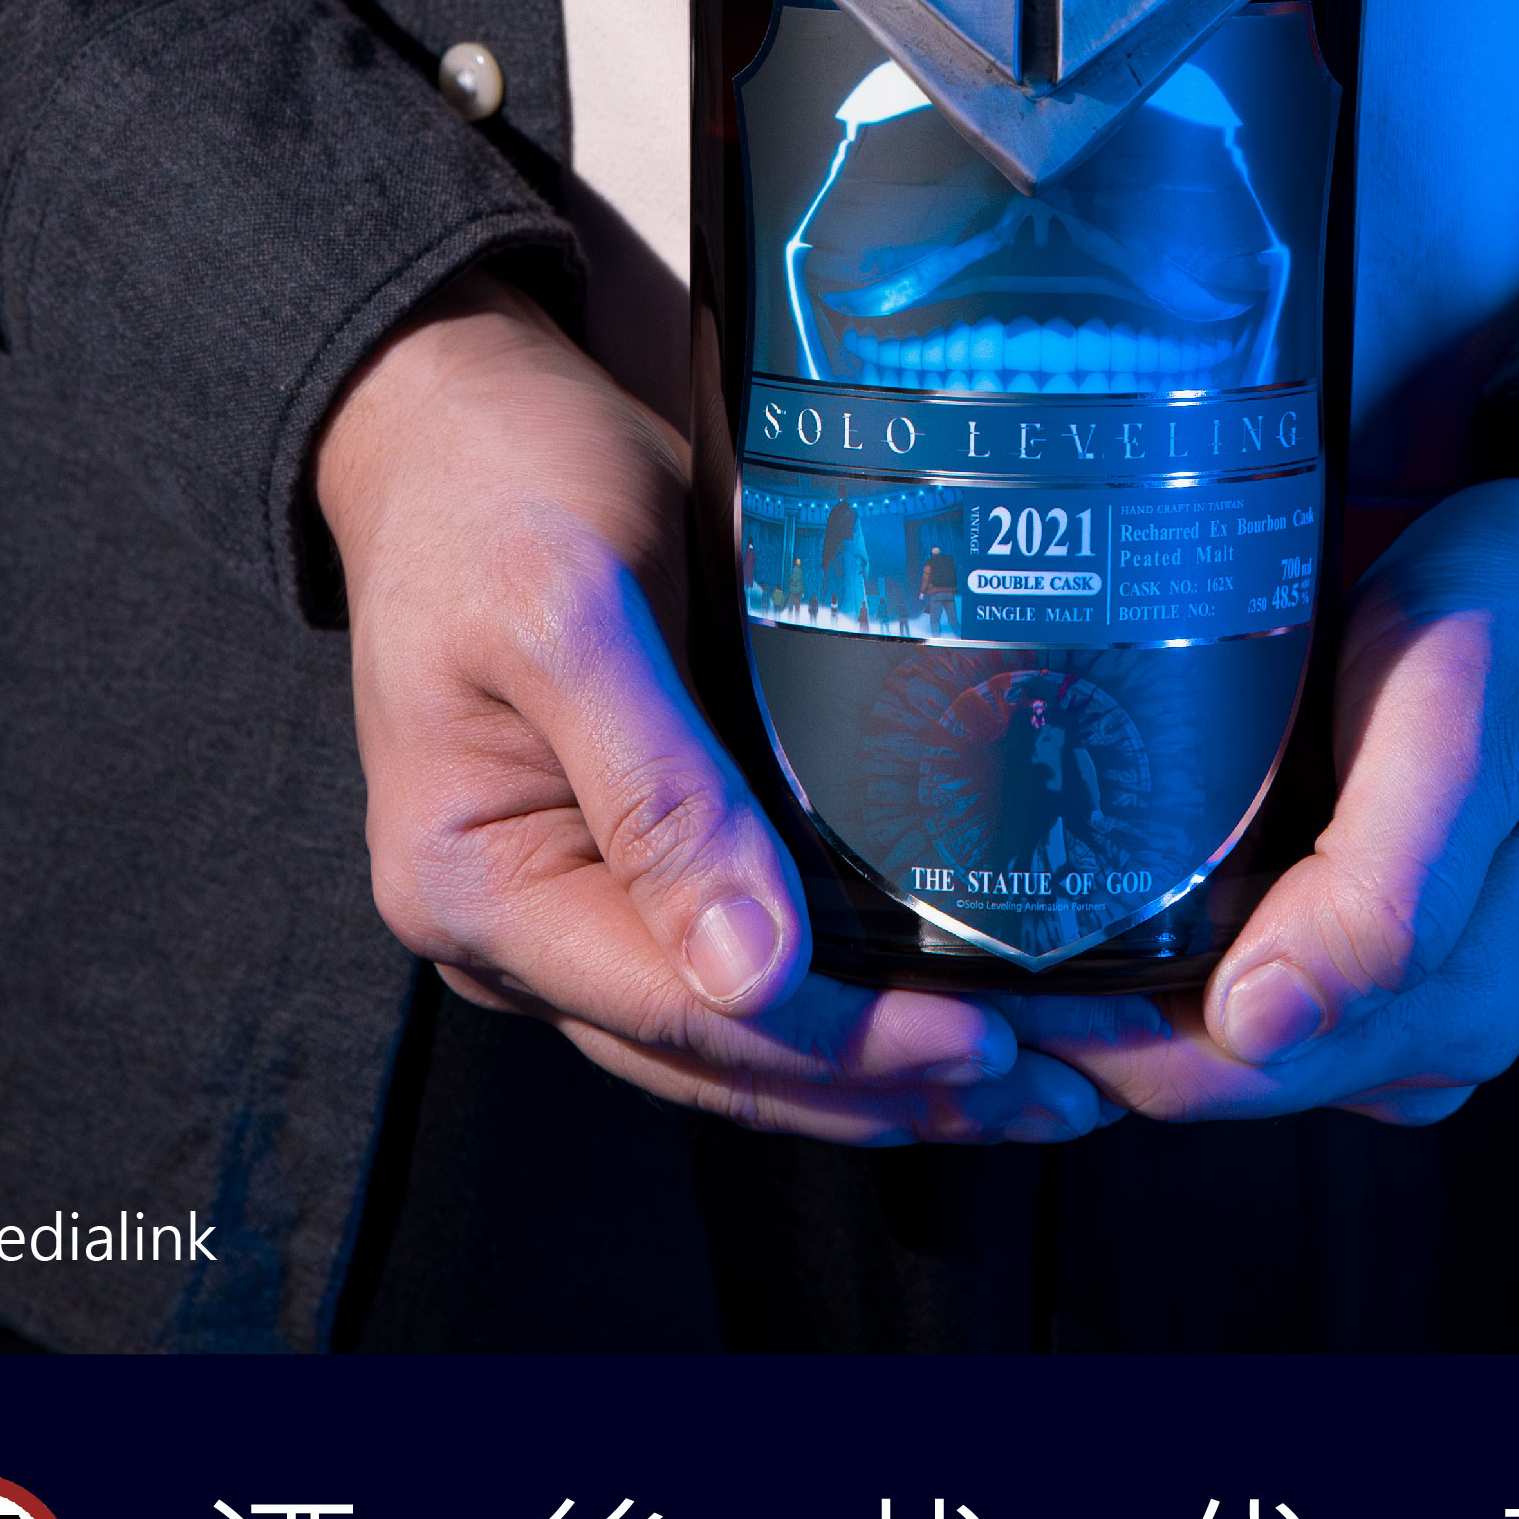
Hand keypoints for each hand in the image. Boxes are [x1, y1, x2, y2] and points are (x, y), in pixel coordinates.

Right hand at [315, 272, 1115, 1144]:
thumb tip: (751, 968)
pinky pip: (752, 968)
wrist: (449, 417)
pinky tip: (966, 1005)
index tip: (992, 1045)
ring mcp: (577, 910)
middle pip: (729, 1063)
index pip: (690, 1014)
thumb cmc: (495, 491)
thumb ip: (654, 788)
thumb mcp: (567, 611)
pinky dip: (857, 998)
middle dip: (900, 1090)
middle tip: (1069, 1100)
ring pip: (748, 1042)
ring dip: (893, 1071)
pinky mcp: (635, 869)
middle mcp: (522, 934)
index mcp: (479, 891)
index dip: (849, 1047)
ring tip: (1053, 1085)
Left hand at [1006, 468, 1518, 1123]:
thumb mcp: (1461, 721)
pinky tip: (1095, 886)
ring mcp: (1405, 996)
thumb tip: (1263, 1024)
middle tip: (947, 930)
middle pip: (1198, 1073)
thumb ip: (1384, 888)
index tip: (969, 962)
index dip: (1080, 1036)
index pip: (1210, 1077)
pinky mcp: (1386, 945)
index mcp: (1441, 1005)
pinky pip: (1247, 983)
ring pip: (1213, 1037)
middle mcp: (1420, 1030)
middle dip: (1073, 1029)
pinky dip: (1163, 954)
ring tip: (992, 907)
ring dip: (1107, 997)